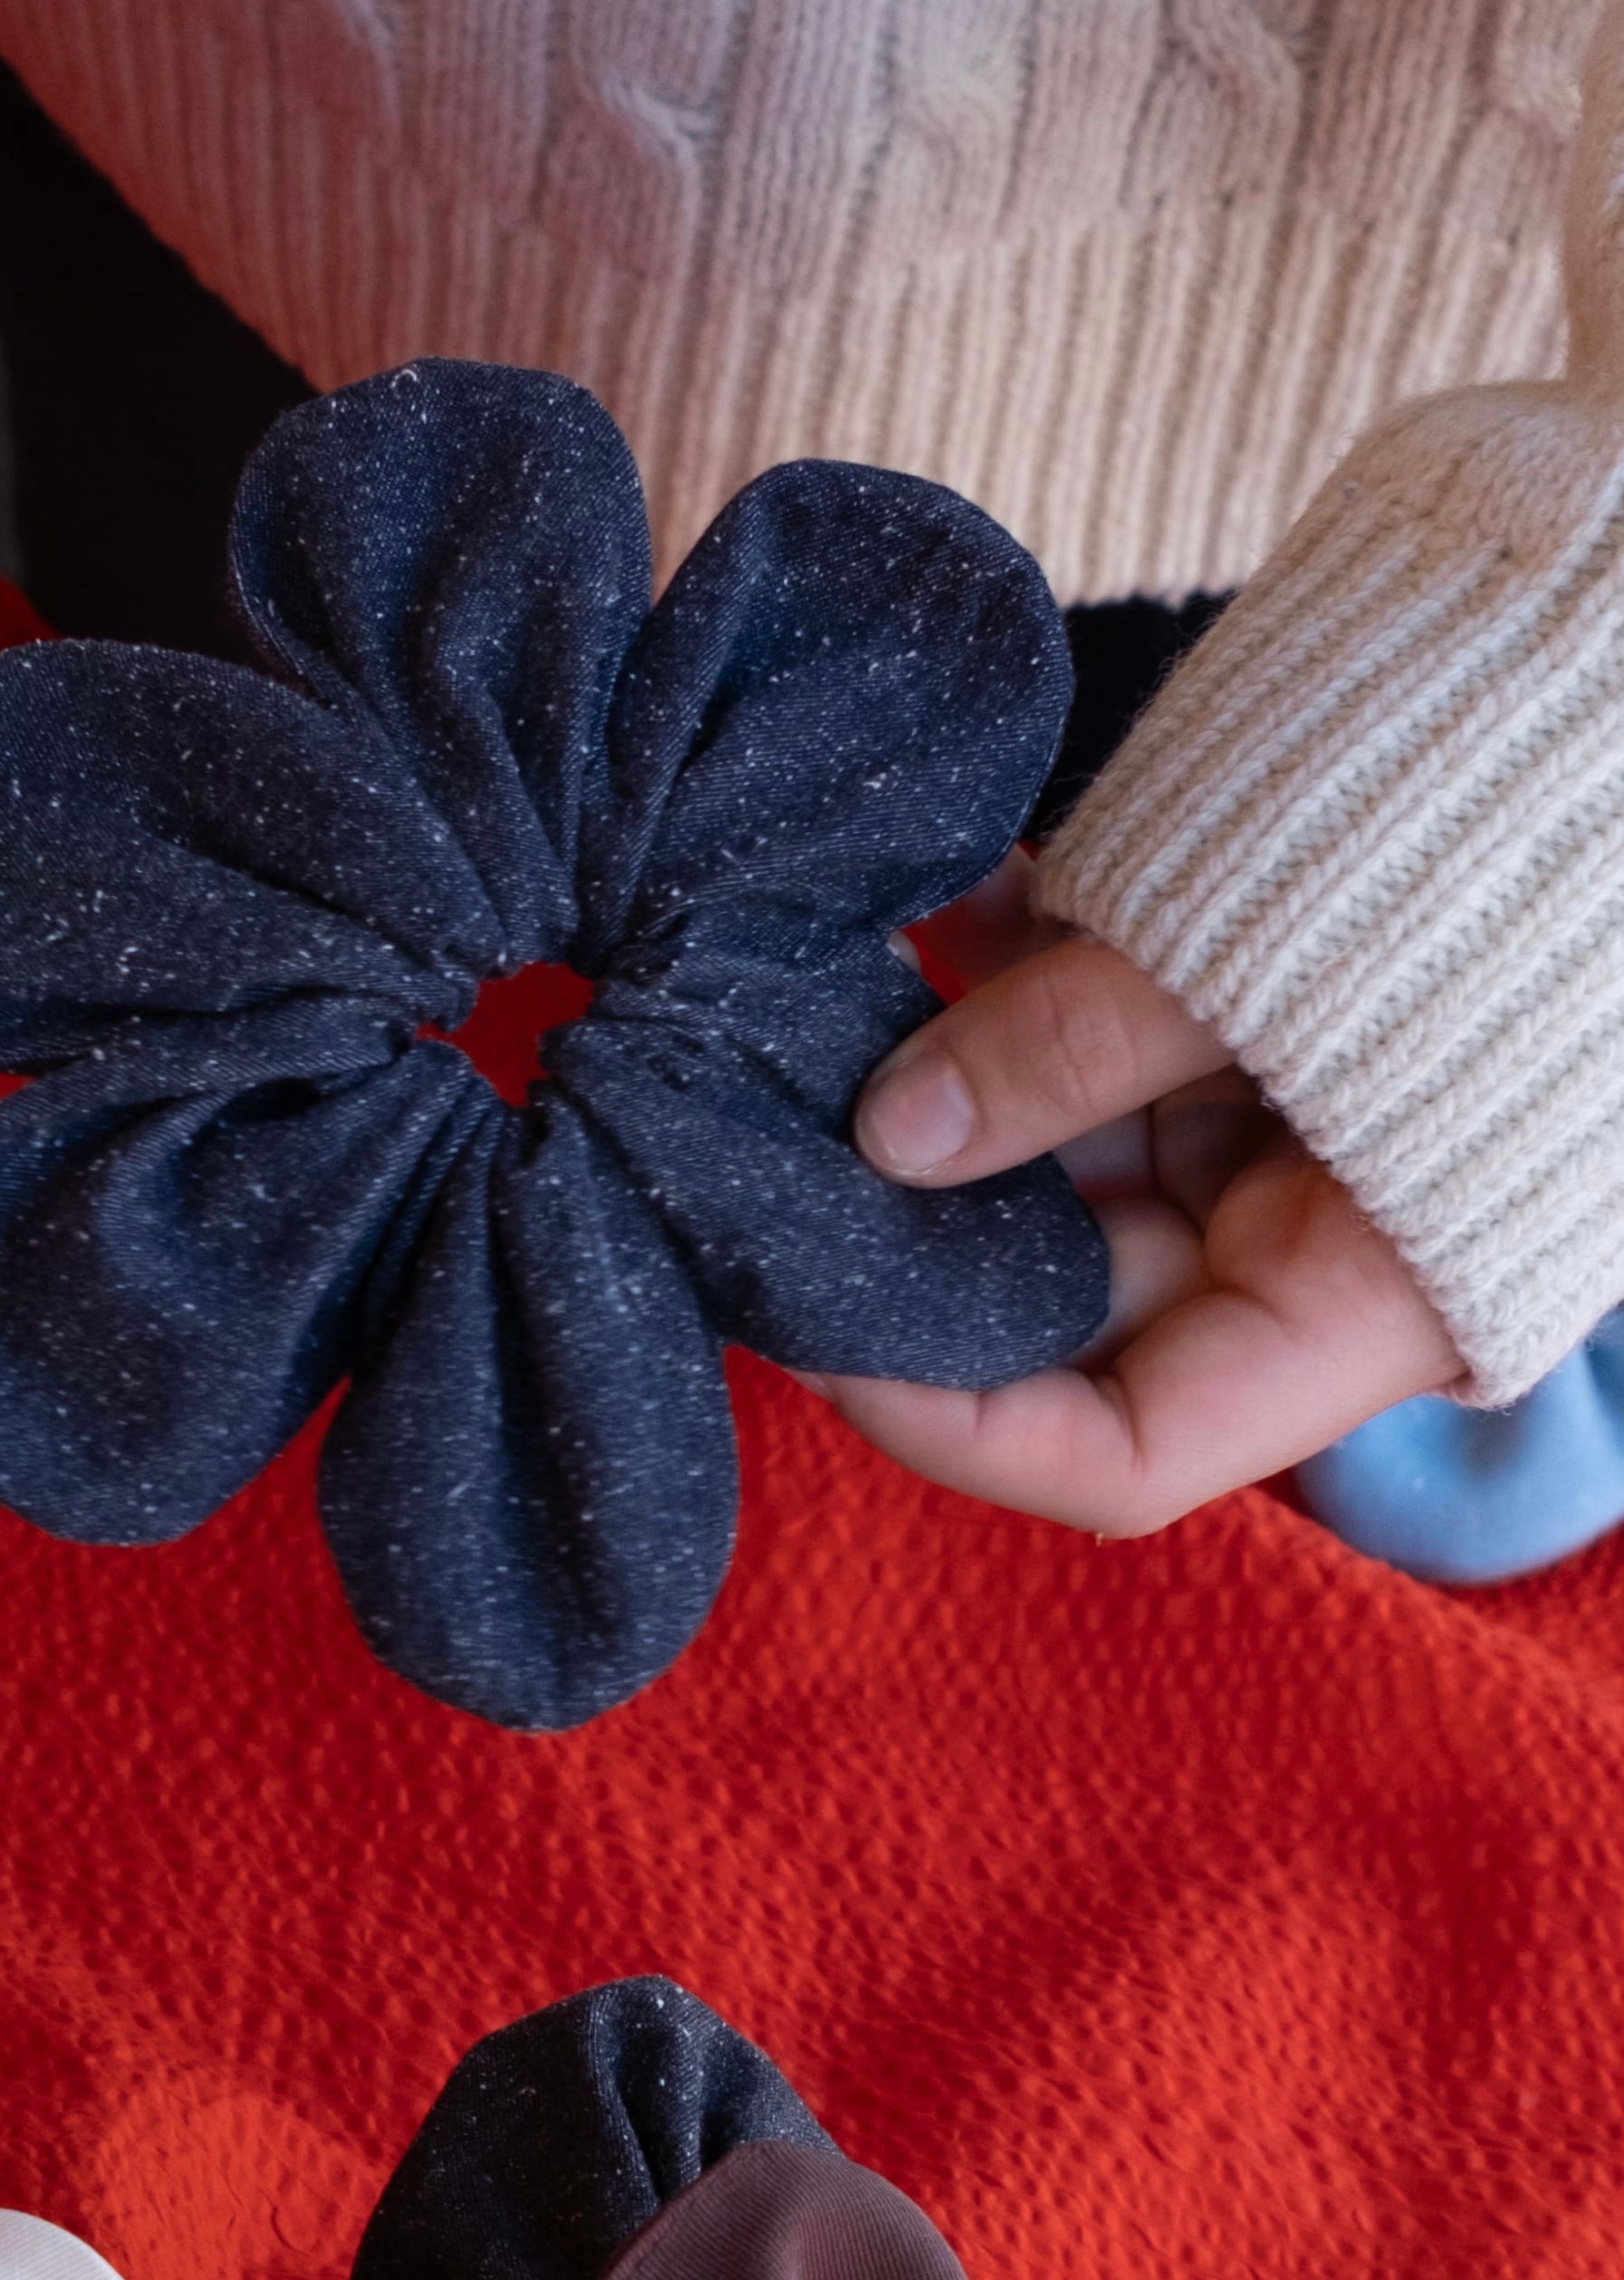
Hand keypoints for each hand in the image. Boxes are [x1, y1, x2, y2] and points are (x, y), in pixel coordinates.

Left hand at [818, 861, 1463, 1529]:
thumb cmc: (1521, 823)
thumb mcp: (1277, 951)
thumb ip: (1074, 1049)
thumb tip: (888, 1133)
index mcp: (1365, 1305)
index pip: (1124, 1456)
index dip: (952, 1424)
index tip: (806, 1332)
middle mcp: (1314, 1248)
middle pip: (1062, 1303)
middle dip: (910, 1227)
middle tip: (758, 1133)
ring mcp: (1286, 1136)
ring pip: (1060, 1165)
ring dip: (936, 1088)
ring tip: (812, 989)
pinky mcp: (1265, 1028)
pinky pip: (1100, 1042)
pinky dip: (1010, 976)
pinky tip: (932, 893)